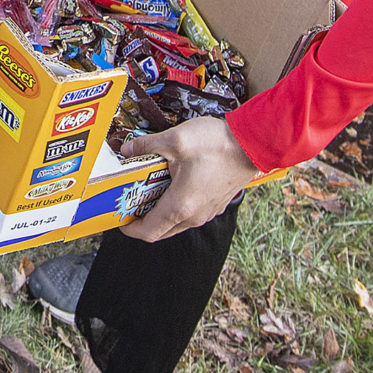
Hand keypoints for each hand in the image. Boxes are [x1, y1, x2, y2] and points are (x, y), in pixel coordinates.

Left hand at [121, 116, 261, 241]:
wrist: (253, 143)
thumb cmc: (219, 144)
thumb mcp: (175, 140)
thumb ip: (147, 146)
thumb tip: (129, 150)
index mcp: (181, 206)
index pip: (148, 232)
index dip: (129, 228)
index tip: (118, 217)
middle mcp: (194, 215)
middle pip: (160, 231)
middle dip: (141, 220)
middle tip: (129, 202)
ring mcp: (206, 212)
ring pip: (175, 223)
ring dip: (158, 212)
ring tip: (147, 190)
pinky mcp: (213, 204)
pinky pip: (188, 214)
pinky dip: (174, 206)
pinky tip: (169, 184)